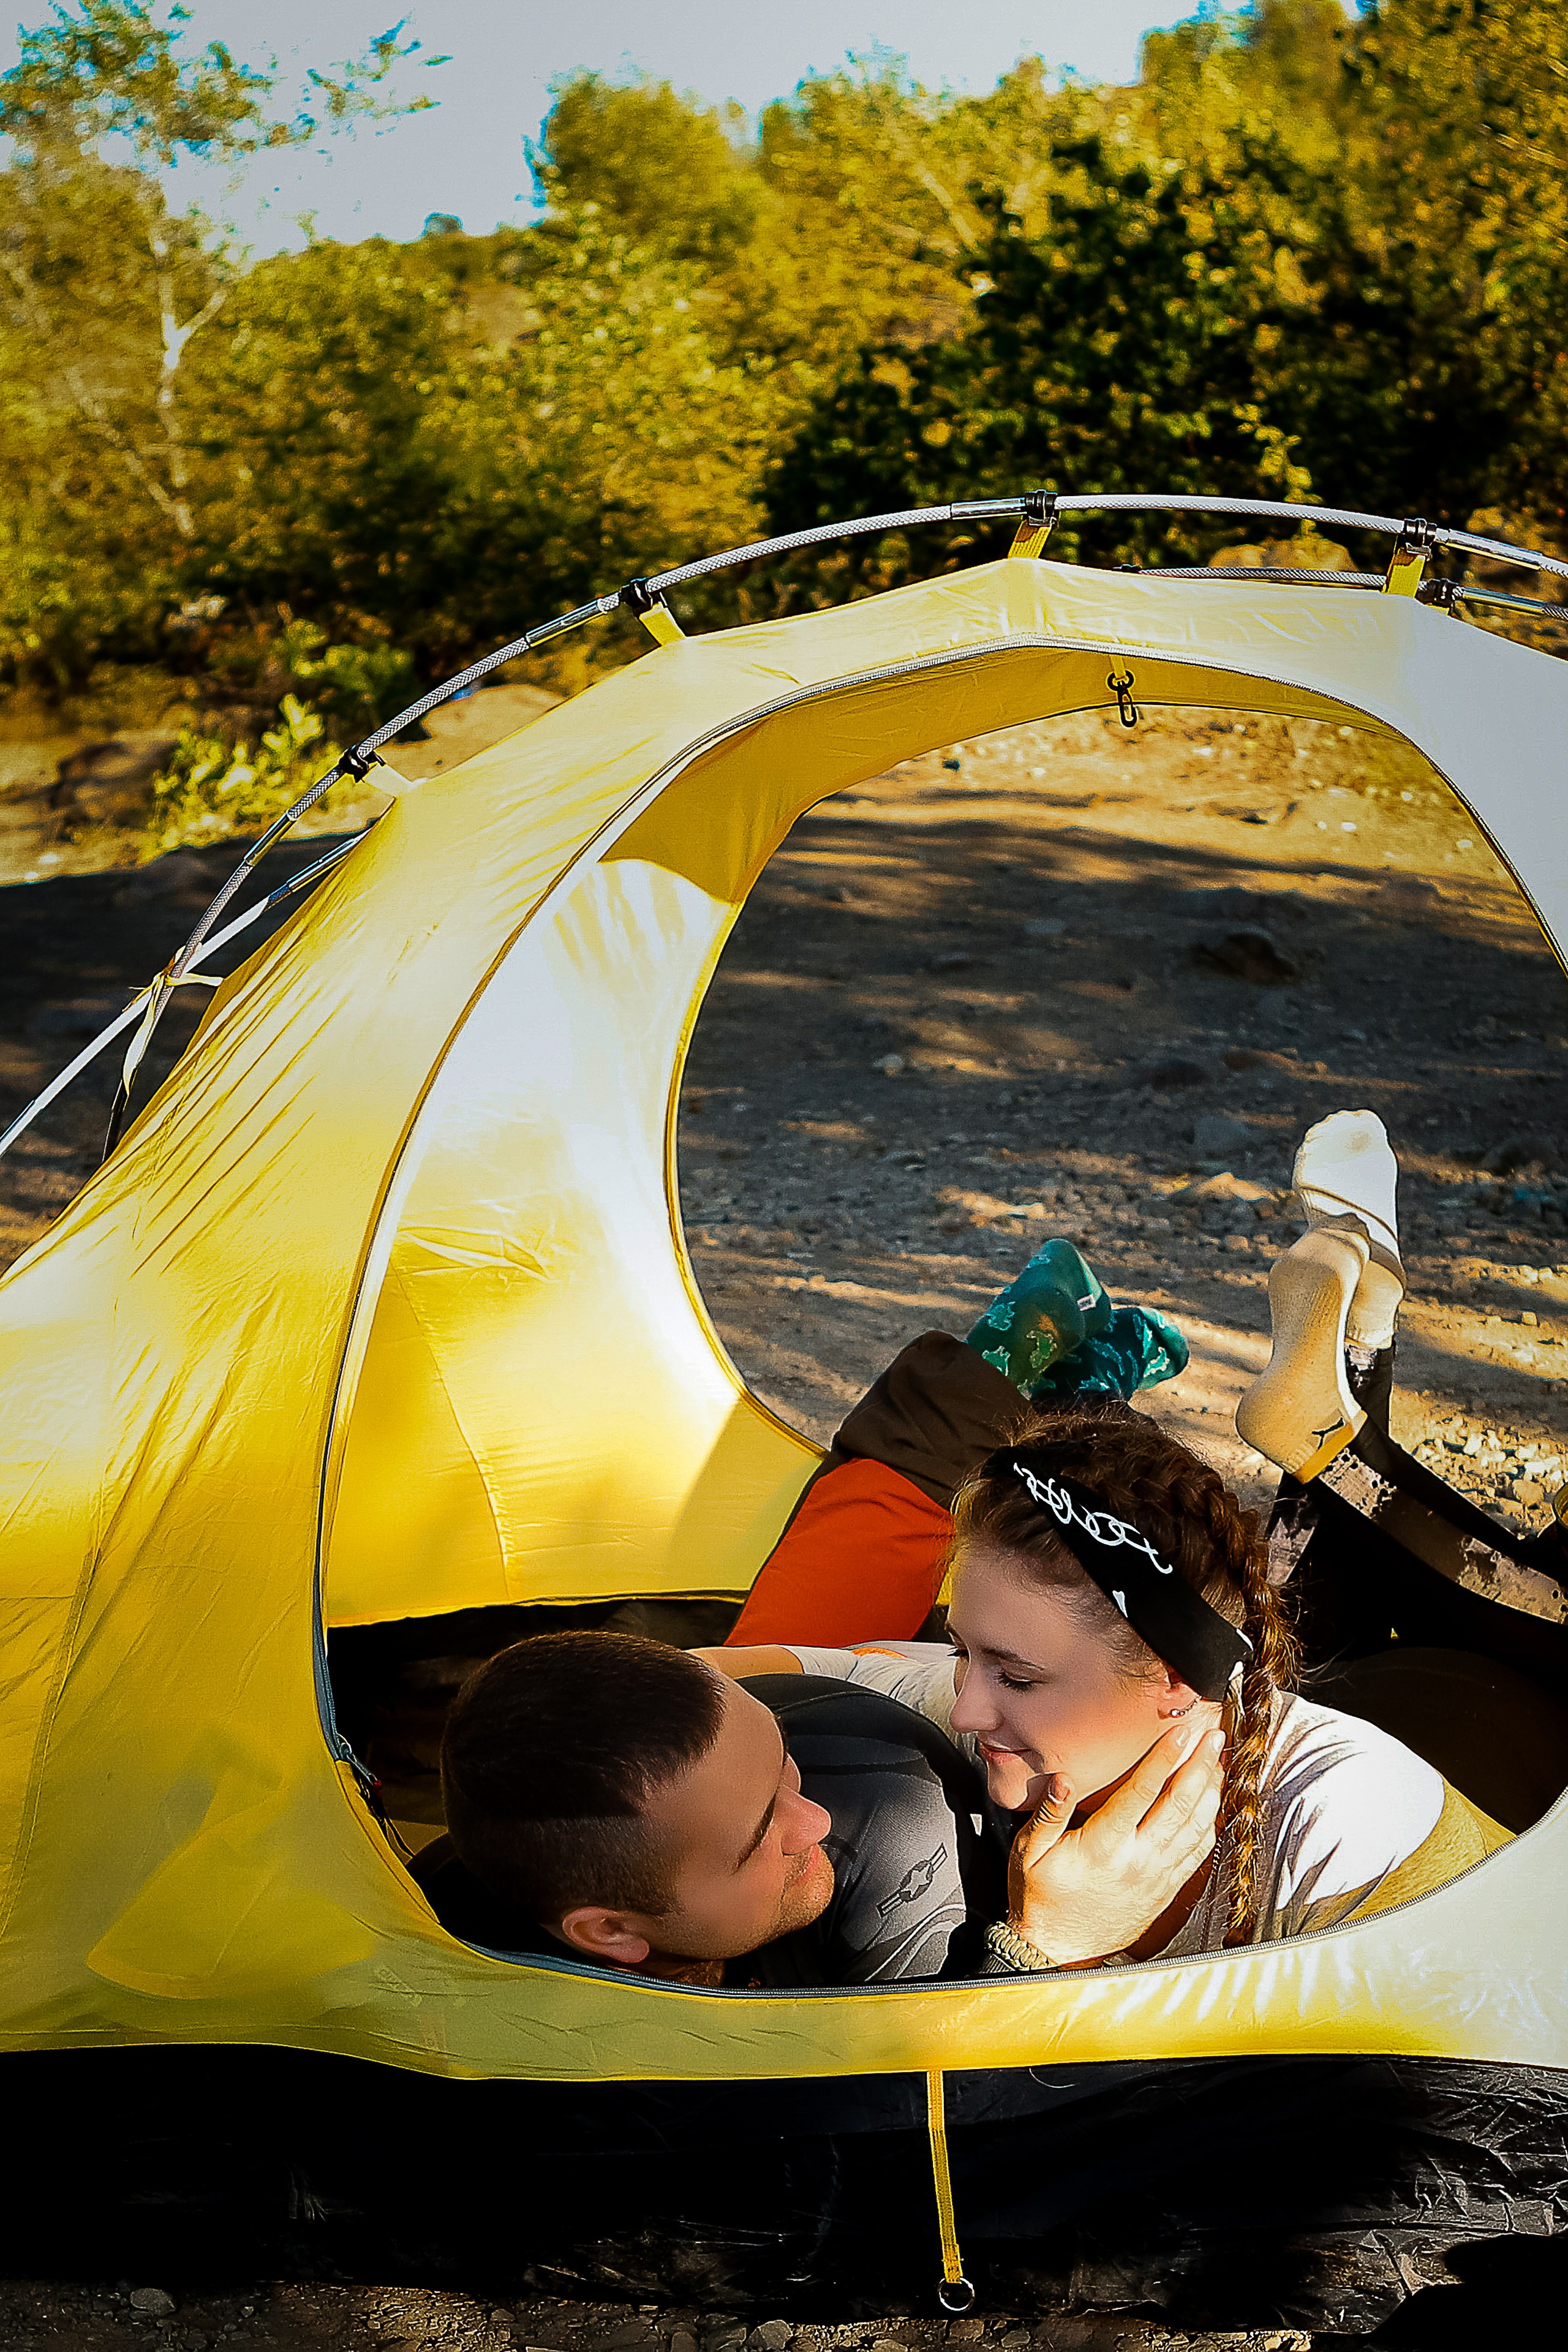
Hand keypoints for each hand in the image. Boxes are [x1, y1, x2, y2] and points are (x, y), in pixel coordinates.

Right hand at [1006, 1722, 1224, 1966]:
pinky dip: (1209, 1826)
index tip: (1179, 1732)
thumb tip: (1064, 1780)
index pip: (1142, 1792)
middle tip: (1212, 1737)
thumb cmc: (1040, 1897)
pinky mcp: (1165, 1890)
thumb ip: (1048, 1813)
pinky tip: (1212, 1805)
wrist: (1056, 1949)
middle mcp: (1137, 1860)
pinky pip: (1197, 1855)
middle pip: (1180, 1805)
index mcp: (1104, 1846)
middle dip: (1199, 1765)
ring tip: (1217, 1761)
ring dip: (1210, 1791)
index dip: (1163, 1758)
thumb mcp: (1028, 1852)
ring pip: (1196, 1828)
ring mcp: (1156, 1877)